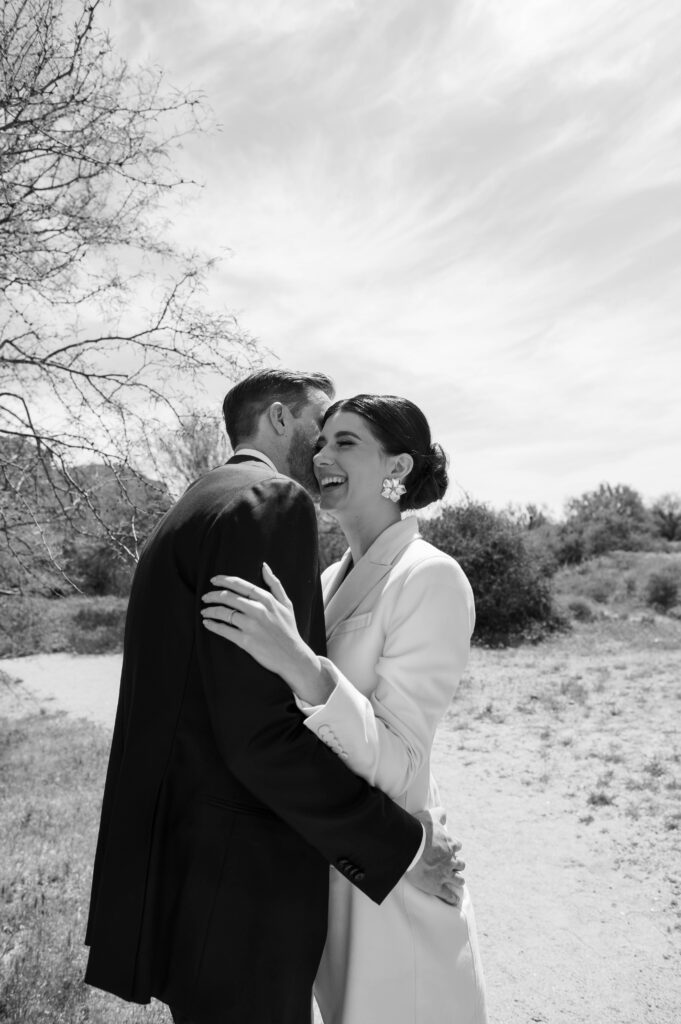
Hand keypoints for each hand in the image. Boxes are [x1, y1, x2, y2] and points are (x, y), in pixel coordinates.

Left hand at [201, 564, 331, 701]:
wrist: (293, 657)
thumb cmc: (289, 630)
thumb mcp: (286, 604)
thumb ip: (275, 584)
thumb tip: (264, 566)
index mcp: (267, 599)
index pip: (240, 585)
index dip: (224, 580)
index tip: (213, 580)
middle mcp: (258, 610)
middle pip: (228, 597)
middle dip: (212, 595)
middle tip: (205, 597)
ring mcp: (251, 625)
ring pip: (224, 613)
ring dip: (210, 611)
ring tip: (204, 612)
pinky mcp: (246, 641)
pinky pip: (224, 630)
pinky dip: (213, 626)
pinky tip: (207, 623)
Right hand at [407, 807, 464, 906]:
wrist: (410, 847)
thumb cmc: (420, 830)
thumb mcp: (431, 816)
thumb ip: (439, 814)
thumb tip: (444, 813)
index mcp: (450, 844)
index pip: (457, 846)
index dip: (454, 847)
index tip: (451, 848)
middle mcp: (450, 860)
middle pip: (460, 864)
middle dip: (458, 864)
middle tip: (455, 865)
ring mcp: (445, 874)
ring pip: (458, 879)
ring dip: (458, 879)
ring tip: (458, 881)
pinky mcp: (437, 886)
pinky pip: (448, 894)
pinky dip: (452, 897)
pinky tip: (453, 900)